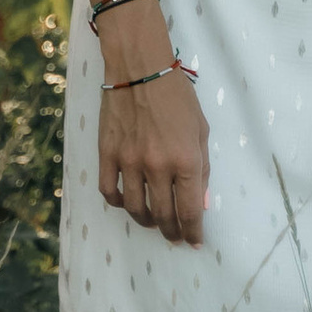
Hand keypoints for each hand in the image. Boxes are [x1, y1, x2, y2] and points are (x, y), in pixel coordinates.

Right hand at [96, 68, 210, 243]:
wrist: (140, 68)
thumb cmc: (177, 97)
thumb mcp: (201, 130)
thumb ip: (203, 169)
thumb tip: (200, 203)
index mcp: (186, 159)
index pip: (190, 210)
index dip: (193, 231)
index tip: (195, 242)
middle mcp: (158, 165)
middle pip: (163, 215)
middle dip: (171, 232)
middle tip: (175, 237)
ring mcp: (129, 161)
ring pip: (135, 209)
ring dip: (146, 222)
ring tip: (153, 222)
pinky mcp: (107, 154)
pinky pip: (109, 191)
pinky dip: (119, 203)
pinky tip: (128, 202)